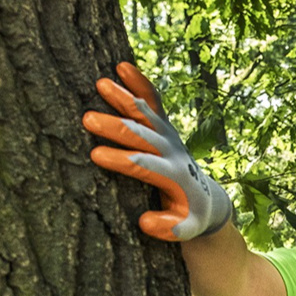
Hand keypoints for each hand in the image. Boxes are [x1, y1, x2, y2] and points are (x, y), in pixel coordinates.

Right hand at [82, 62, 231, 240]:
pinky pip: (153, 101)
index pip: (145, 166)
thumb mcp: (187, 228)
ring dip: (125, 99)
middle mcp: (172, 151)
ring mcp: (169, 135)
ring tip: (102, 84)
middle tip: (87, 119)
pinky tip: (122, 65)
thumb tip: (146, 222)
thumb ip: (171, 229)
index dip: (122, 160)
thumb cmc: (191, 217)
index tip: (96, 155)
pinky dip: (140, 84)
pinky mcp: (165, 126)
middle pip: (142, 136)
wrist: (207, 198)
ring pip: (146, 114)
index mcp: (175, 176)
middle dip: (117, 128)